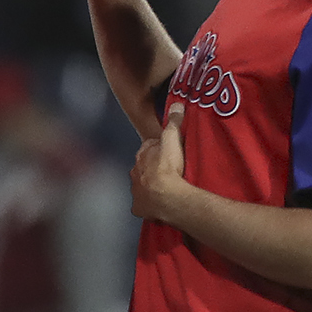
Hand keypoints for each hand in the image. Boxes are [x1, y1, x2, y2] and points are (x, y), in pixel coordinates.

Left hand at [129, 101, 192, 223]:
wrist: (166, 196)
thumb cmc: (168, 167)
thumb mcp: (173, 140)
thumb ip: (174, 123)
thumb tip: (177, 104)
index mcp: (142, 156)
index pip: (148, 147)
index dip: (157, 146)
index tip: (166, 148)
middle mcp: (135, 173)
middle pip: (143, 166)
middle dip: (151, 166)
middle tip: (167, 168)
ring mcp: (135, 191)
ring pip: (141, 185)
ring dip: (150, 184)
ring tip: (164, 186)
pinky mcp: (139, 208)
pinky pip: (143, 205)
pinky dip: (148, 204)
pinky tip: (157, 204)